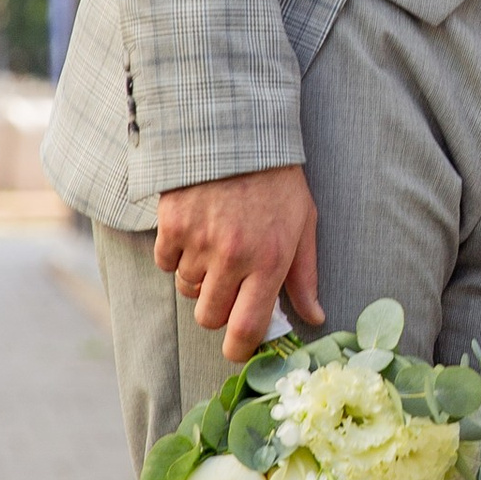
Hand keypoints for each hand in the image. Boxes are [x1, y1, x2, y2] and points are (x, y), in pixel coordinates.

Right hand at [155, 164, 325, 363]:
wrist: (237, 131)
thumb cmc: (277, 181)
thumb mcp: (303, 225)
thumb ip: (305, 276)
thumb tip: (314, 317)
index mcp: (270, 261)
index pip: (245, 329)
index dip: (238, 349)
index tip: (237, 347)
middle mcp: (232, 257)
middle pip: (208, 317)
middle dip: (217, 310)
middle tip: (228, 285)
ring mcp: (198, 241)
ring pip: (187, 289)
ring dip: (199, 278)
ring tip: (215, 245)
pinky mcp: (171, 225)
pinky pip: (166, 263)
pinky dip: (176, 255)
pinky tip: (194, 230)